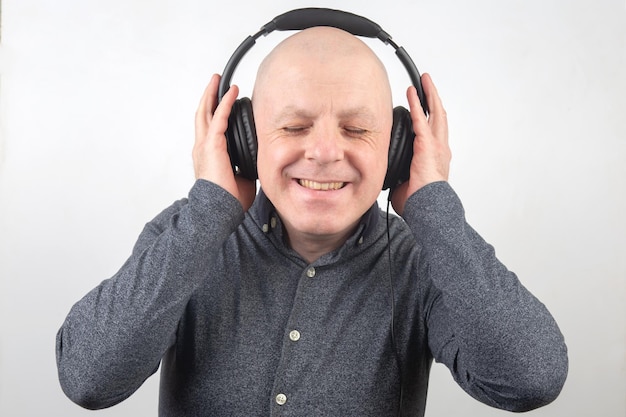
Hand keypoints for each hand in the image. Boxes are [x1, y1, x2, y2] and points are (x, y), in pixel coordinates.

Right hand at [193, 74, 255, 210]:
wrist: (219, 210)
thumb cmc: (228, 200)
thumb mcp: (240, 178)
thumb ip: (245, 166)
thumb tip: (258, 161)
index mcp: (208, 156)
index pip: (209, 128)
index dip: (214, 113)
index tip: (221, 102)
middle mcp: (202, 148)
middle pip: (202, 115)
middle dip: (208, 97)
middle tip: (215, 82)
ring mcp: (204, 145)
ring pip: (206, 112)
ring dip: (213, 95)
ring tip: (219, 81)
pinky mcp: (212, 144)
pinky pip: (218, 118)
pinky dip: (224, 103)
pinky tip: (231, 92)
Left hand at [391, 73, 449, 214]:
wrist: (428, 209)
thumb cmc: (420, 202)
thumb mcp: (407, 183)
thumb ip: (400, 173)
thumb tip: (388, 174)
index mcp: (435, 158)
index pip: (433, 131)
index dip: (430, 116)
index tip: (424, 106)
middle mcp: (440, 148)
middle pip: (439, 117)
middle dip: (433, 99)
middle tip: (428, 84)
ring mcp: (436, 145)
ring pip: (435, 113)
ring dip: (429, 96)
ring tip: (424, 81)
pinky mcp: (427, 145)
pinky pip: (421, 119)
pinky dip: (417, 104)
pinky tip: (412, 92)